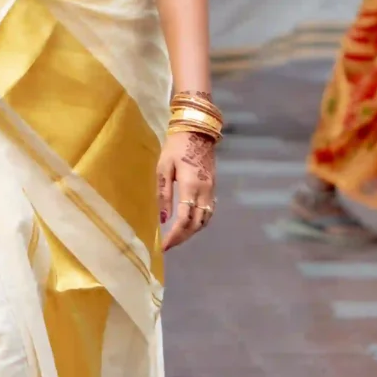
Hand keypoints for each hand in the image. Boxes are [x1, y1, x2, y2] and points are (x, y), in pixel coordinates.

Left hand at [158, 129, 214, 249]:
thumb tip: (163, 219)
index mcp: (191, 186)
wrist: (197, 130)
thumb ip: (164, 194)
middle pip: (197, 224)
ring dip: (192, 231)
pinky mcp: (213, 187)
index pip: (185, 219)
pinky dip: (200, 221)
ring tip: (177, 237)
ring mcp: (212, 190)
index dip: (175, 235)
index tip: (164, 246)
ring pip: (205, 219)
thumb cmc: (176, 147)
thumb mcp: (164, 168)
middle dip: (182, 237)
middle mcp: (205, 192)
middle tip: (168, 245)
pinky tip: (189, 223)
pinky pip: (209, 211)